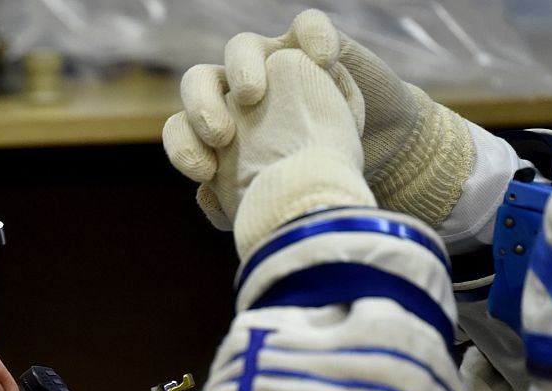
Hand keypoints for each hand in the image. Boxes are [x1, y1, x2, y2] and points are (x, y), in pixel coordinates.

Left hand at [162, 48, 373, 257]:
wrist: (370, 153)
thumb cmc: (315, 178)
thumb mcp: (281, 198)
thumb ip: (244, 203)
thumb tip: (209, 199)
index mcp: (218, 130)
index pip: (181, 129)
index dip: (183, 148)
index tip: (205, 175)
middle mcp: (237, 93)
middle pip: (198, 82)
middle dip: (200, 107)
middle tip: (221, 136)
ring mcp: (274, 61)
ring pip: (240, 47)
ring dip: (240, 68)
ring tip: (252, 96)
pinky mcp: (314, 45)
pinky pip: (308, 26)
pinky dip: (313, 37)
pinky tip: (323, 62)